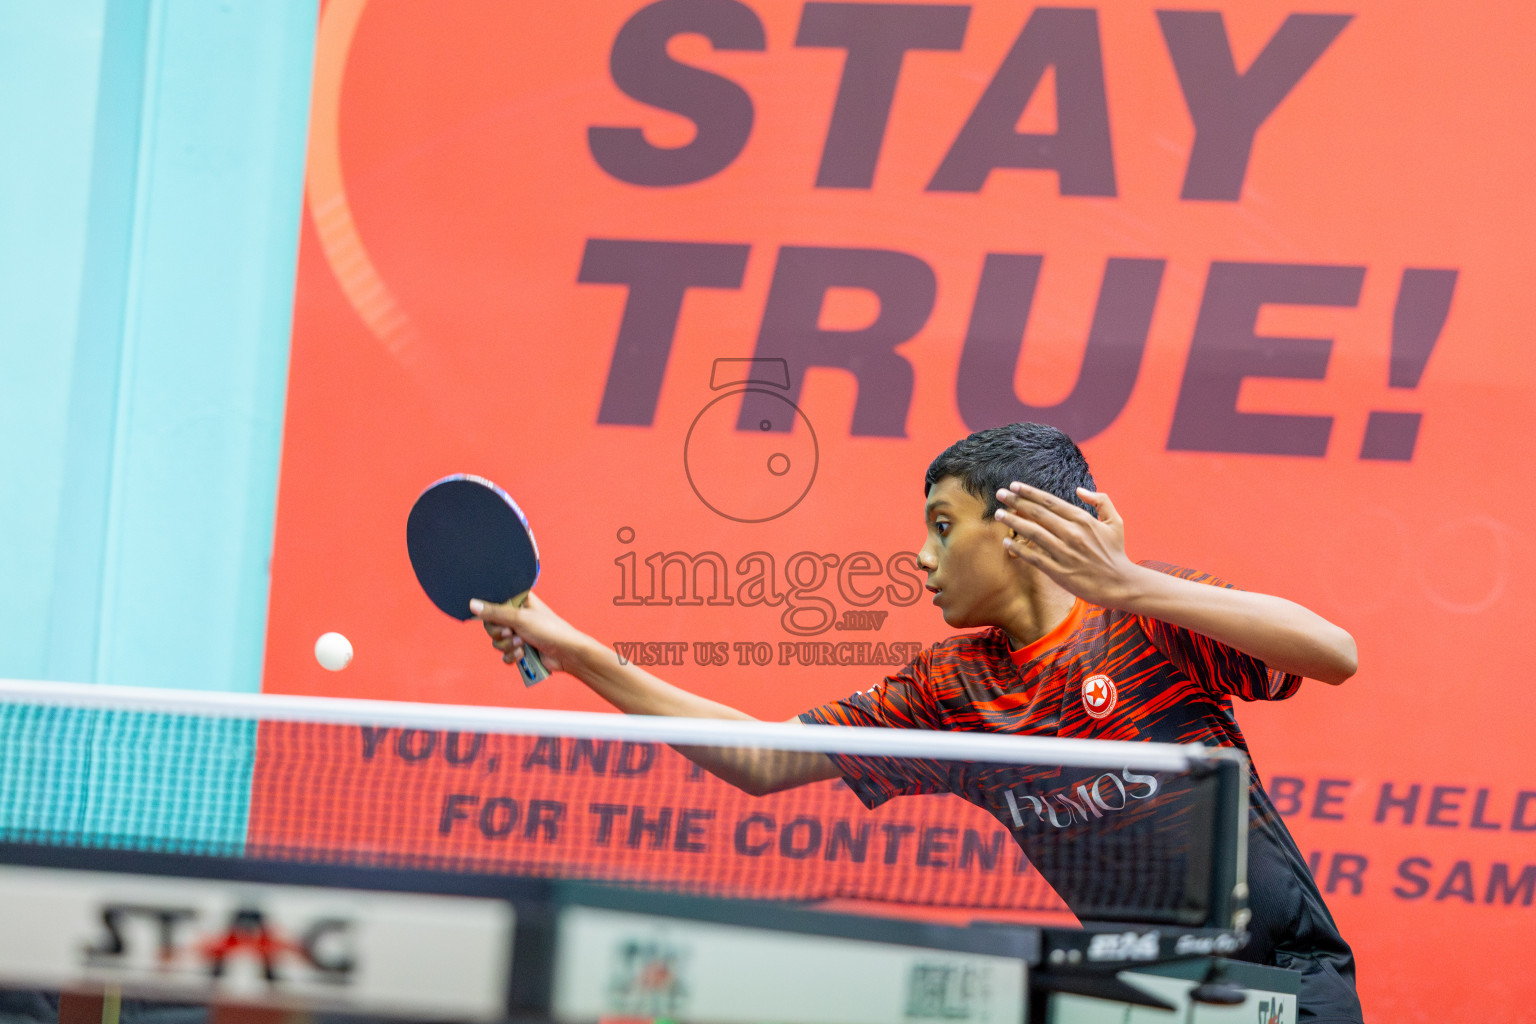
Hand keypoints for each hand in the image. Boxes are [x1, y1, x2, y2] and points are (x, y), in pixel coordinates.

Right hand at [472, 591, 586, 674]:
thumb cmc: (548, 629)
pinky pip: (504, 655)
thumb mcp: (519, 618)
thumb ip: (494, 612)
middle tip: (512, 632)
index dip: (491, 612)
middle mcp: (517, 615)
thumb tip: (472, 604)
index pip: (493, 602)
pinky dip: (511, 656)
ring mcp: (518, 633)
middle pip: (491, 625)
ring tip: (523, 643)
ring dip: (507, 646)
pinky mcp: (520, 649)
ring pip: (496, 641)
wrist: (566, 653)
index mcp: (518, 600)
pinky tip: (523, 654)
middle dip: (500, 633)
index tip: (498, 617)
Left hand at [992, 483, 1142, 607]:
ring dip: (1013, 522)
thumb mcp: (1115, 522)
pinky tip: (1006, 542)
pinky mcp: (1058, 571)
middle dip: (1016, 502)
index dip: (1030, 493)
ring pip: (1032, 533)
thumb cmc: (1115, 552)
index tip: (1014, 486)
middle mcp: (1071, 533)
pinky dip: (1018, 549)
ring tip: (998, 514)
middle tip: (1000, 494)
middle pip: (1037, 513)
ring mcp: (1064, 552)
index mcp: (1083, 520)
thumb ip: (1101, 501)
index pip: (1050, 502)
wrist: (1120, 583)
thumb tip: (1079, 490)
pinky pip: (1033, 557)